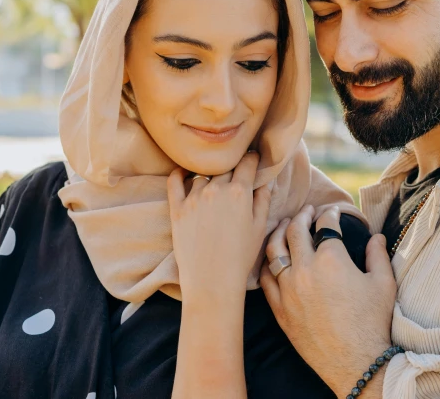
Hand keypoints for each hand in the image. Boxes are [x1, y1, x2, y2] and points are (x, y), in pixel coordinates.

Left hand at [168, 151, 271, 302]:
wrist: (212, 281)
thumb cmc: (240, 258)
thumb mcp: (260, 228)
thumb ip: (263, 200)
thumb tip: (264, 182)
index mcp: (240, 192)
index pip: (247, 163)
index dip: (252, 159)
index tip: (252, 158)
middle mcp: (217, 189)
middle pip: (225, 168)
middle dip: (232, 168)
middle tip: (234, 173)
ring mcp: (194, 197)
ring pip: (203, 175)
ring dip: (210, 177)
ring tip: (213, 184)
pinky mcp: (177, 208)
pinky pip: (175, 181)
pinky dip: (179, 174)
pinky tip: (183, 172)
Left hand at [260, 205, 396, 396]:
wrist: (356, 363)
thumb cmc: (374, 324)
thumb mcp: (384, 284)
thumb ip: (378, 255)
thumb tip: (376, 237)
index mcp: (332, 259)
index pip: (325, 224)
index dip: (330, 213)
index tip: (332, 211)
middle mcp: (305, 269)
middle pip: (295, 230)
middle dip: (302, 215)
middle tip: (307, 211)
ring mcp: (288, 290)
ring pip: (273, 250)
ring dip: (278, 233)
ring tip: (284, 226)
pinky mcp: (280, 309)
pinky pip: (265, 279)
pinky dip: (267, 263)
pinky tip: (272, 259)